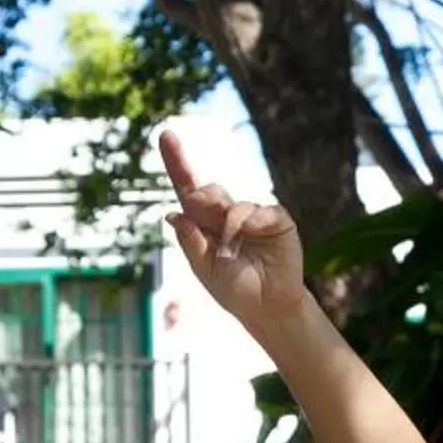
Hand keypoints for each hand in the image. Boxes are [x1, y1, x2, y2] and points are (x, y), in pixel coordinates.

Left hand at [158, 129, 308, 329]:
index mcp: (204, 224)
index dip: (177, 161)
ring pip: (235, 205)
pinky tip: (252, 233)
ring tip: (231, 253)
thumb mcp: (205, 271)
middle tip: (206, 218)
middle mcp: (227, 214)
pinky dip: (254, 222)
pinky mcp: (276, 220)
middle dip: (205, 201)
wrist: (267, 307)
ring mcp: (253, 215)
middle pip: (209, 191)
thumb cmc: (234, 289)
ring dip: (230, 228)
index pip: (188, 188)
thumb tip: (173, 214)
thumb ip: (191, 244)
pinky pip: (263, 211)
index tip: (166, 135)